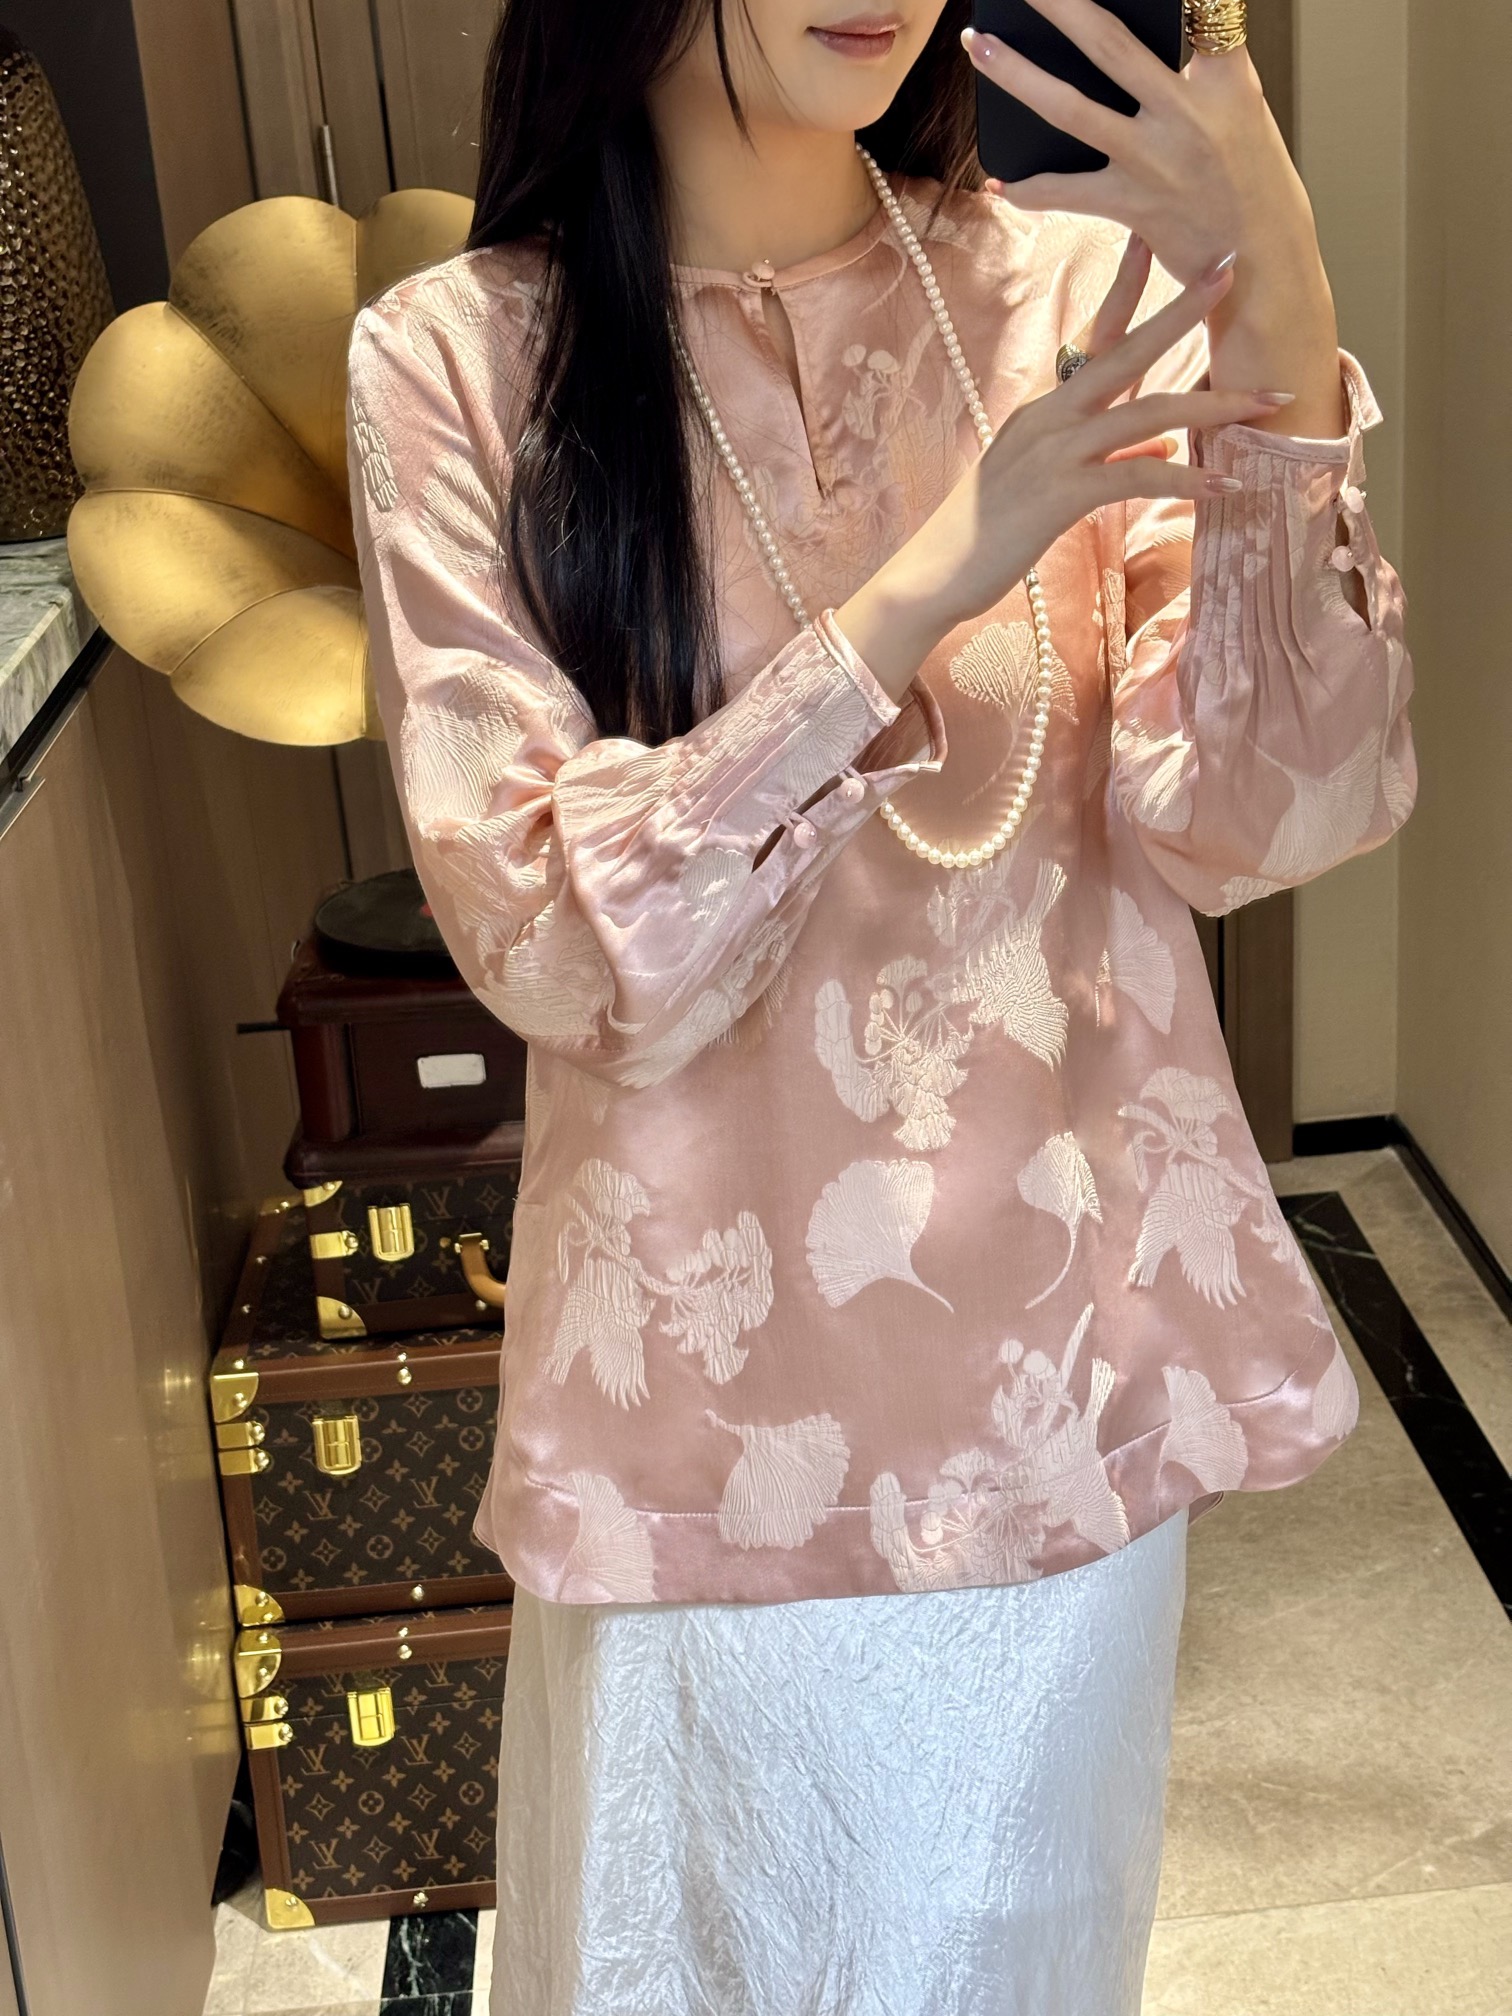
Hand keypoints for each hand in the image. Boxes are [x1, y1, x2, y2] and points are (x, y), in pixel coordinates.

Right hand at [837, 250, 1287, 700]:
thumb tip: (1163, 445)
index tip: (1153, 240)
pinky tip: (1224, 485)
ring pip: (1150, 412)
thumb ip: (1105, 456)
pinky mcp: (1062, 494)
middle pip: (1128, 351)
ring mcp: (1055, 452)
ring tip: (1269, 400)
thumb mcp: (1046, 483)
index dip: (1125, 287)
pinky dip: (1186, 480)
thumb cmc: (986, 535)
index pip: (1093, 336)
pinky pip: (1137, 475)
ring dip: (1215, 406)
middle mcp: (1051, 416)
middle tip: (1230, 272)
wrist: (934, 574)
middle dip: (1184, 311)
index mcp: (1045, 407)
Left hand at [963, 0, 1344, 437]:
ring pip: (1071, 108)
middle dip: (1056, 4)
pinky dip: (1030, 190)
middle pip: (1109, 41)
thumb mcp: (1241, 110)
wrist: (1265, 263)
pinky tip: (1000, 182)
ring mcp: (1157, 159)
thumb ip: (1196, 72)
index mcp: (1225, 76)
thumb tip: (1120, 52)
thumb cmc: (1249, 182)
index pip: (1198, 7)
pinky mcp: (1135, 204)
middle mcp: (1188, 111)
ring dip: (1016, 74)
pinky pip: (1068, 192)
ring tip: (978, 45)